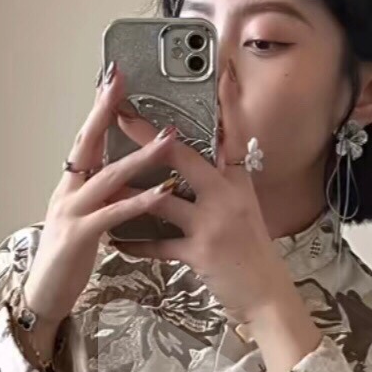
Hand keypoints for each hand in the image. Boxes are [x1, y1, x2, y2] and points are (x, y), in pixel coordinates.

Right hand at [21, 63, 180, 323]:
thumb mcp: (86, 221)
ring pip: (108, 176)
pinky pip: (114, 214)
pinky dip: (139, 201)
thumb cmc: (67, 261)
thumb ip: (102, 198)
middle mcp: (68, 192)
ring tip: (167, 138)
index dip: (99, 109)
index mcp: (71, 186)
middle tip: (122, 82)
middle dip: (106, 111)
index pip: (86, 139)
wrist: (43, 296)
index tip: (113, 80)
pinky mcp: (79, 236)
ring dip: (140, 155)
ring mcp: (71, 212)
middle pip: (88, 143)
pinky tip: (162, 192)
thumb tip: (125, 179)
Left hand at [106, 95, 287, 325]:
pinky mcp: (200, 252)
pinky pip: (158, 245)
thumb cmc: (254, 254)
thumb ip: (226, 186)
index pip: (231, 134)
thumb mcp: (247, 210)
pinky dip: (135, 244)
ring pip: (162, 199)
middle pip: (183, 157)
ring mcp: (213, 224)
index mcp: (238, 183)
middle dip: (148, 138)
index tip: (215, 74)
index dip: (224, 104)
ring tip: (103, 185)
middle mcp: (226, 197)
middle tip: (123, 117)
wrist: (268, 297)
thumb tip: (207, 164)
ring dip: (128, 193)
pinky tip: (117, 243)